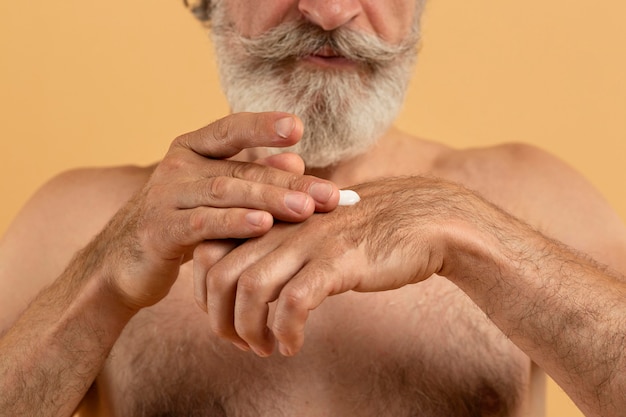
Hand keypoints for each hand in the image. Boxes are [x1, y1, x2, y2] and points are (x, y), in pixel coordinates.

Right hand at [93, 112, 339, 309]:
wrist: (126, 261)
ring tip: (305, 208)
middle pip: (240, 169)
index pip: (230, 129)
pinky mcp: (160, 229)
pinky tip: (263, 225)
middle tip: (327, 194)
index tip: (297, 127)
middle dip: (287, 182)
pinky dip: (234, 223)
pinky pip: (203, 223)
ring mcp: (166, 195)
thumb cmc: (183, 222)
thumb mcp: (218, 197)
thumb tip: (296, 160)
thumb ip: (252, 176)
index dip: (262, 126)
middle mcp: (178, 165)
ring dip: (268, 200)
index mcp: (192, 149)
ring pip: (224, 192)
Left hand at [200, 177, 486, 355]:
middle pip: (220, 272)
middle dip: (218, 318)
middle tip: (239, 342)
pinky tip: (292, 346)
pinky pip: (293, 302)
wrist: (425, 220)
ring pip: (249, 288)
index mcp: (275, 218)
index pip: (211, 251)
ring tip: (264, 349)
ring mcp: (310, 241)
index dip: (205, 292)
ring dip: (248, 329)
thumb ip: (282, 249)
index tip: (222, 317)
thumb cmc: (370, 231)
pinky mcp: (337, 261)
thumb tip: (254, 284)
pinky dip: (284, 331)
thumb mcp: (316, 233)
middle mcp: (284, 226)